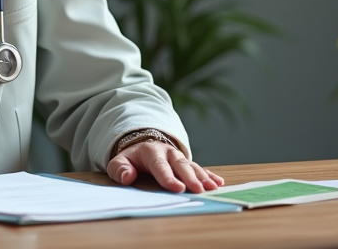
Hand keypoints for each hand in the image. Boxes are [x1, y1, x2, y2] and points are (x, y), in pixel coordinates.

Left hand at [107, 141, 223, 193]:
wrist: (142, 147)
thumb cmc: (131, 159)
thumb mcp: (119, 162)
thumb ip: (119, 169)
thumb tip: (127, 177)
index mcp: (150, 152)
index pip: (159, 165)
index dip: (168, 177)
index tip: (178, 188)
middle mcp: (168, 153)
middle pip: (180, 165)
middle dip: (190, 178)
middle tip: (199, 190)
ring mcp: (179, 158)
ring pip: (192, 166)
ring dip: (203, 177)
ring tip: (212, 187)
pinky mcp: (187, 164)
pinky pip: (200, 168)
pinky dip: (209, 175)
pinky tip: (218, 182)